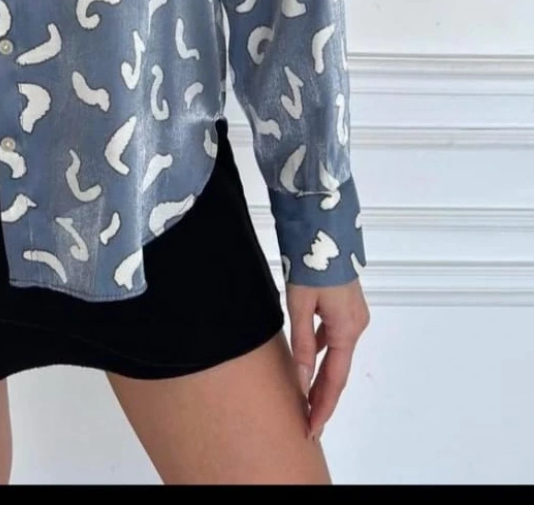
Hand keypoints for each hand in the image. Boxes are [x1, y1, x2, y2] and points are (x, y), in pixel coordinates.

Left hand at [287, 278, 369, 439]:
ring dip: (322, 374)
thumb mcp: (299, 304)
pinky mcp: (347, 304)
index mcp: (346, 329)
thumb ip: (301, 343)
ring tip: (305, 395)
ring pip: (337, 353)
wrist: (324, 227)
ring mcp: (354, 314)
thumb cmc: (312, 262)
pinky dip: (323, 351)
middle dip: (322, 396)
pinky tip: (309, 357)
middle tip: (307, 420)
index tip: (312, 426)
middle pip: (338, 370)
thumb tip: (301, 378)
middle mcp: (356, 325)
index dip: (322, 405)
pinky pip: (335, 336)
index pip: (334, 379)